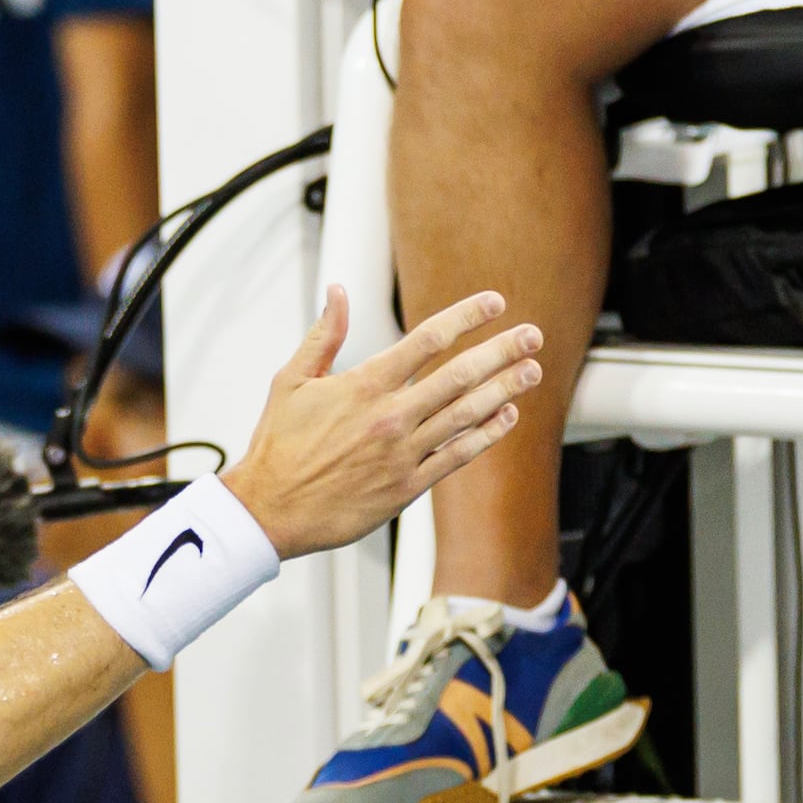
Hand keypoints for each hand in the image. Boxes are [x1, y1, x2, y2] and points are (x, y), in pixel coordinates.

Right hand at [221, 288, 544, 559]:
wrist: (269, 510)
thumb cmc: (276, 446)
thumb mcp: (290, 380)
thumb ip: (323, 335)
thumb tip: (336, 292)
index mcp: (362, 385)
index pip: (427, 340)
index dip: (466, 317)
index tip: (493, 303)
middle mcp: (389, 417)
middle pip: (459, 375)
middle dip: (502, 351)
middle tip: (532, 335)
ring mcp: (401, 454)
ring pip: (466, 414)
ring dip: (504, 390)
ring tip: (531, 371)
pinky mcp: (406, 487)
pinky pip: (457, 456)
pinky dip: (485, 435)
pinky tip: (505, 418)